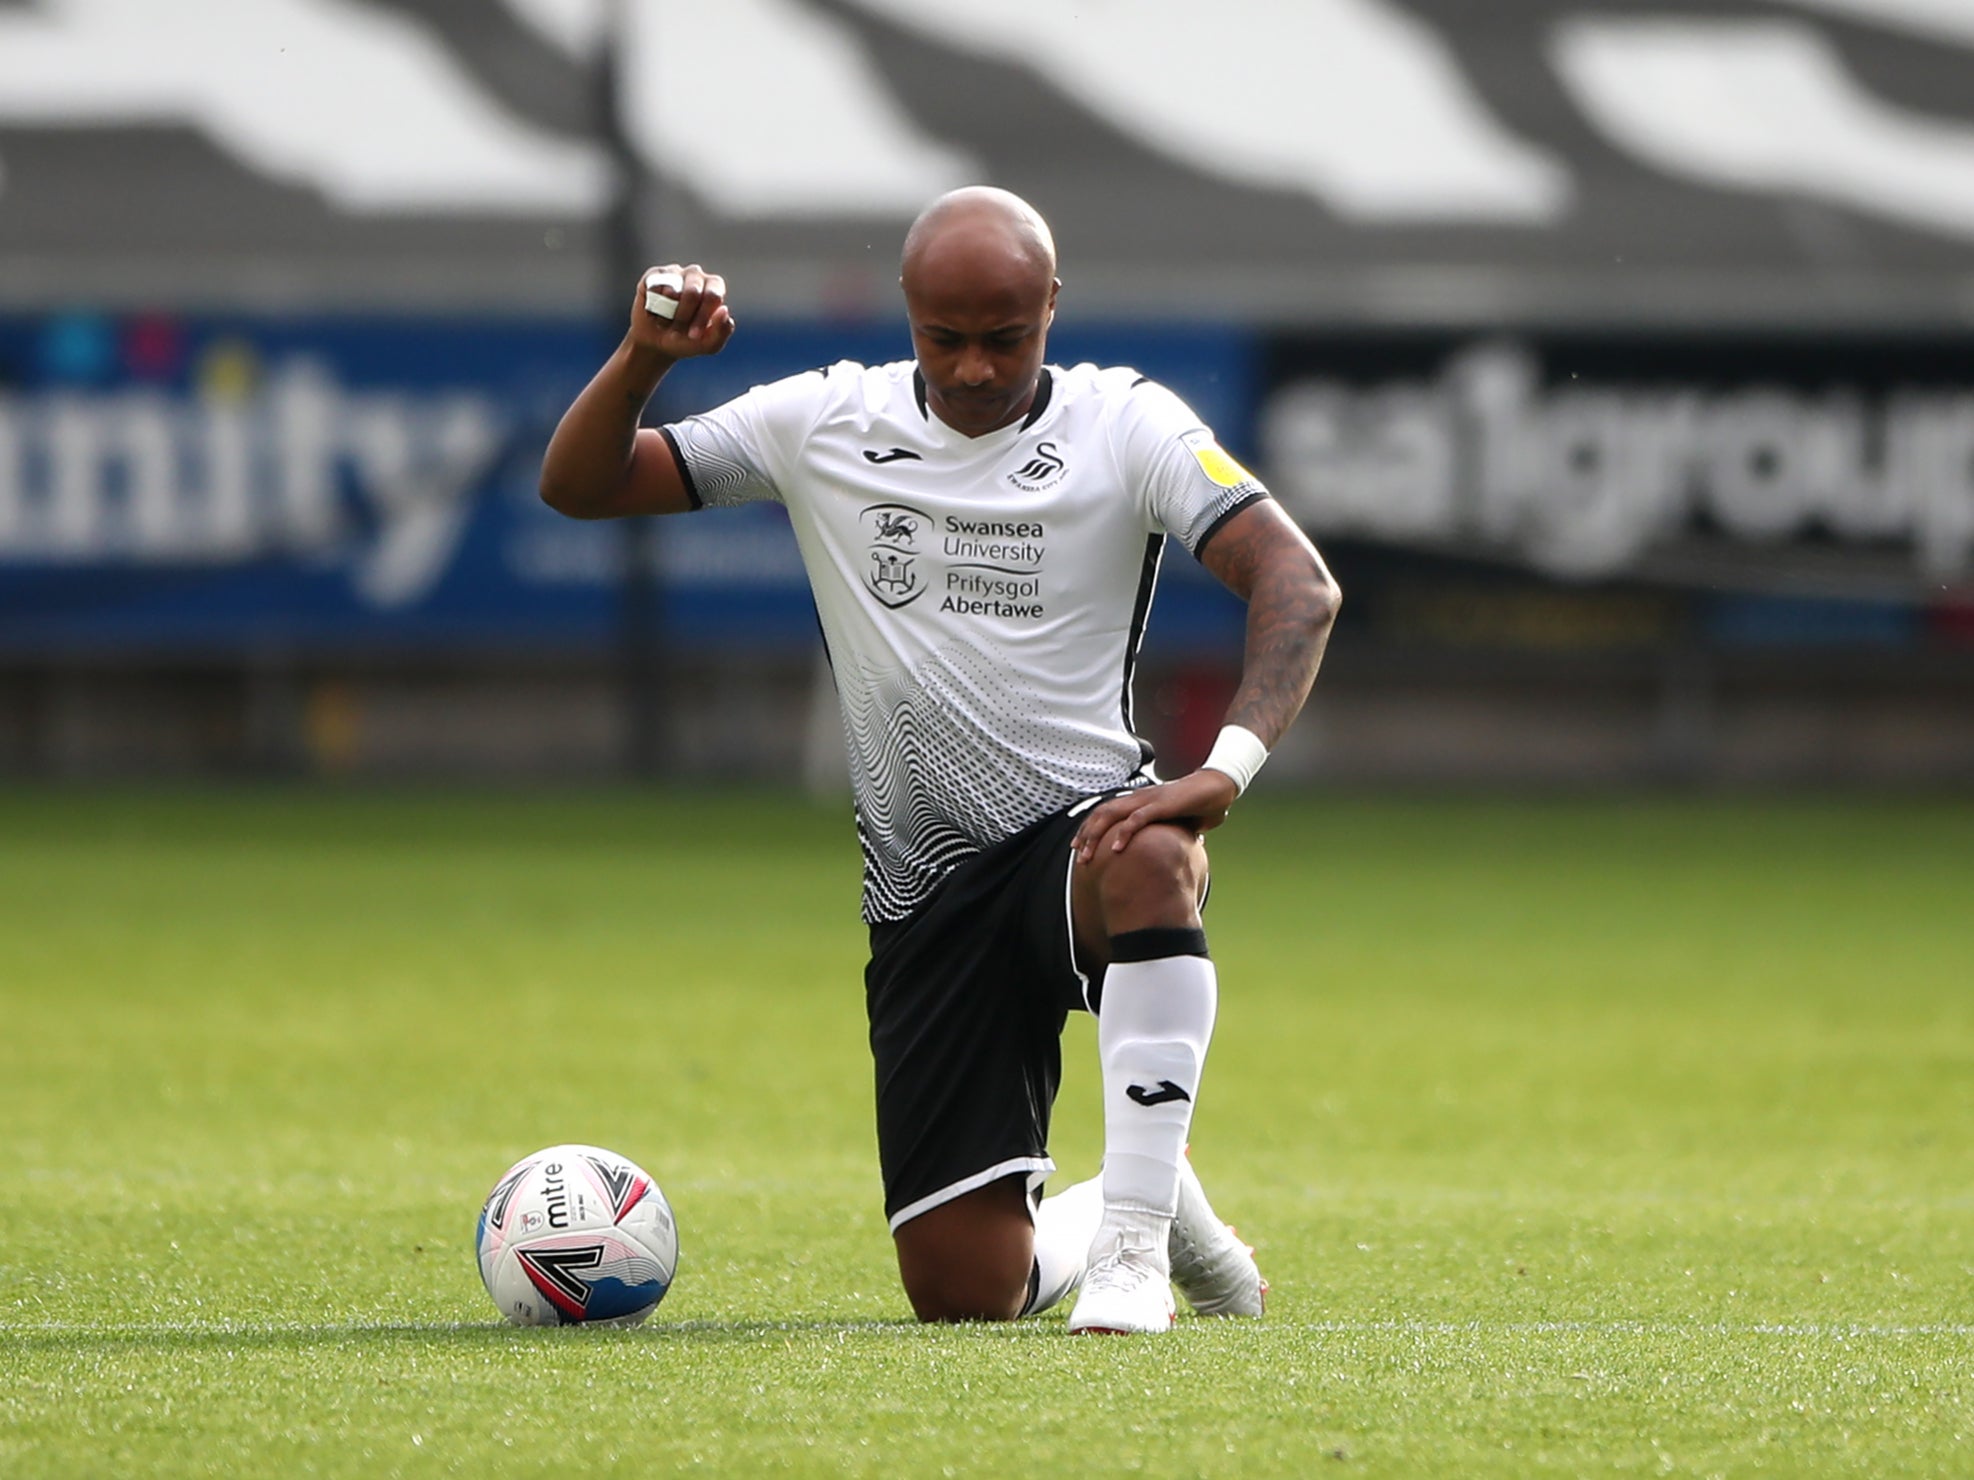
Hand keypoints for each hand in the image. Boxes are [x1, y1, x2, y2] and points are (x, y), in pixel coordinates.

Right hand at [628, 263, 735, 359]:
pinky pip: (653, 289)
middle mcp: (696, 275)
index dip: (702, 318)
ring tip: (665, 321)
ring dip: (666, 315)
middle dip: (683, 318)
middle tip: (677, 332)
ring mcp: (674, 272)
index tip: (693, 336)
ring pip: (671, 291)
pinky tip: (653, 312)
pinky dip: (652, 308)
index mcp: (715, 287)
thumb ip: (722, 331)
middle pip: (692, 293)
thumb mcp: (707, 344)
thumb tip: (724, 310)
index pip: (713, 295)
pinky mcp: (654, 274)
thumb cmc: (686, 340)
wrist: (656, 343)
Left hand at [1072, 769, 1239, 864]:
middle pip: (1102, 813)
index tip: (1080, 846)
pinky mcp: (1162, 805)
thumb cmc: (1200, 804)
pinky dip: (1124, 833)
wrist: (1219, 787)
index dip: (1090, 828)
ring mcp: (1149, 800)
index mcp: (1140, 802)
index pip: (1107, 812)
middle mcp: (1139, 799)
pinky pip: (1137, 819)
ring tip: (1087, 855)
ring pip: (1112, 815)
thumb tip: (1173, 847)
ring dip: (1096, 836)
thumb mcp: (1180, 823)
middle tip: (1077, 855)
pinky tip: (1116, 848)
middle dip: (1086, 834)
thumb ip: (1171, 833)